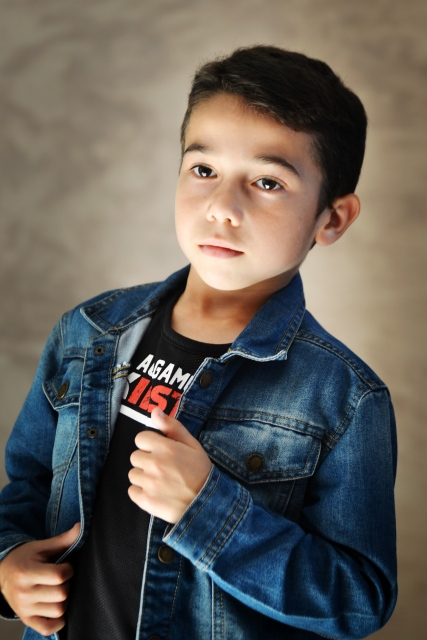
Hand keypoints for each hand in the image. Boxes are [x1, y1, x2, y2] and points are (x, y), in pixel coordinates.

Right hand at [0, 523, 79, 635]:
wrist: (3, 572)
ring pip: (58, 610)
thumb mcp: (41, 546)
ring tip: (57, 590)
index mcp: (27, 572)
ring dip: (63, 600)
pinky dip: (57, 621)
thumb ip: (62, 540)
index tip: (65, 565)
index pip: (59, 575)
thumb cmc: (24, 558)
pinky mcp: (26, 620)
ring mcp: (25, 609)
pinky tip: (57, 608)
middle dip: (67, 584)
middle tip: (61, 578)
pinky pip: (47, 628)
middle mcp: (24, 593)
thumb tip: (80, 527)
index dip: (68, 569)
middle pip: (61, 594)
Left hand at [128, 407, 211, 523]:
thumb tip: (155, 411)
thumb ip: (172, 426)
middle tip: (163, 469)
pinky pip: (131, 491)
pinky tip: (156, 493)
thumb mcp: (192, 445)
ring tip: (161, 482)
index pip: (140, 438)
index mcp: (165, 448)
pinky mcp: (145, 500)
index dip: (150, 445)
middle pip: (135, 456)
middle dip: (146, 461)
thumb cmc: (200, 472)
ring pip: (133, 474)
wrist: (207, 504)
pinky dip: (140, 493)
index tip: (160, 452)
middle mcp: (154, 464)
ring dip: (143, 477)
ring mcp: (149, 483)